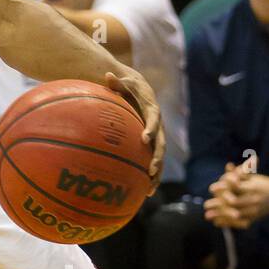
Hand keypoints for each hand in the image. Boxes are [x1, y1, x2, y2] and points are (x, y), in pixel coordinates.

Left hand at [104, 69, 163, 191]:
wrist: (140, 91)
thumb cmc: (129, 86)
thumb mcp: (124, 81)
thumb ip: (117, 81)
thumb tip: (108, 75)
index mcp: (152, 111)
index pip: (154, 120)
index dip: (151, 129)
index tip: (144, 138)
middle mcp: (158, 126)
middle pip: (160, 144)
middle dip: (156, 158)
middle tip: (150, 170)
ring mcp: (156, 137)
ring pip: (159, 158)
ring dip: (156, 173)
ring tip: (149, 189)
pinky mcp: (151, 145)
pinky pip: (152, 162)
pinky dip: (150, 177)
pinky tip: (144, 192)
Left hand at [206, 173, 268, 228]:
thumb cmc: (261, 183)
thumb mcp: (251, 176)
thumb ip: (239, 172)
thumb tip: (228, 166)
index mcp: (253, 187)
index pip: (236, 187)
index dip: (223, 187)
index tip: (212, 188)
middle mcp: (254, 199)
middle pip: (234, 202)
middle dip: (219, 204)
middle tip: (206, 205)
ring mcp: (255, 210)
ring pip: (236, 214)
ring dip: (220, 215)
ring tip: (208, 215)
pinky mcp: (255, 218)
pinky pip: (240, 223)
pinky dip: (228, 224)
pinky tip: (217, 223)